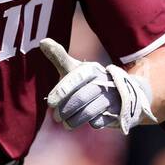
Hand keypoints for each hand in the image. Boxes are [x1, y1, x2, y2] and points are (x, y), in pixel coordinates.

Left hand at [39, 38, 155, 134]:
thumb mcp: (76, 69)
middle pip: (80, 98)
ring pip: (89, 112)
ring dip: (74, 120)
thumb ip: (59, 57)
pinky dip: (92, 123)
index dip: (61, 91)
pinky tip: (88, 122)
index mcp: (91, 70)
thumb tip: (42, 41)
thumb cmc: (90, 81)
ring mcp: (112, 97)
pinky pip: (101, 121)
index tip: (51, 102)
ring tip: (66, 123)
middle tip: (56, 117)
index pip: (75, 79)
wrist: (122, 93)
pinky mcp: (117, 111)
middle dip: (65, 110)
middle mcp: (103, 81)